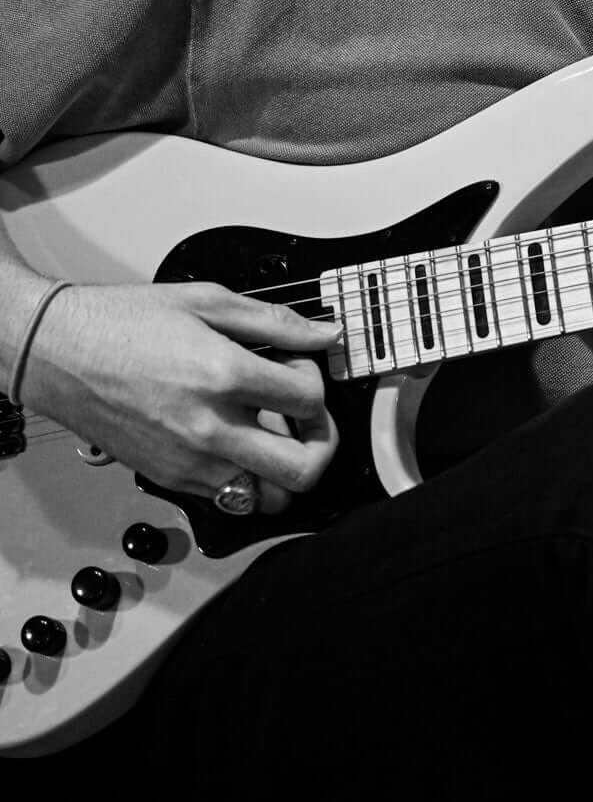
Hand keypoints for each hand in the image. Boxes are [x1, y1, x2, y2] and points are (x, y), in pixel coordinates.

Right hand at [20, 282, 339, 513]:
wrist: (60, 352)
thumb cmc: (121, 323)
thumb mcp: (205, 301)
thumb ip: (274, 320)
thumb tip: (322, 333)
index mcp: (222, 376)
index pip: (309, 400)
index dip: (315, 379)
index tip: (298, 366)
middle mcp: (209, 429)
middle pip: (303, 468)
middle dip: (321, 442)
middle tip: (308, 418)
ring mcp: (189, 462)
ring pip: (270, 497)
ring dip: (284, 468)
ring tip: (272, 433)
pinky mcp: (171, 480)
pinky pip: (230, 499)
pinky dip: (248, 478)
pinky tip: (237, 441)